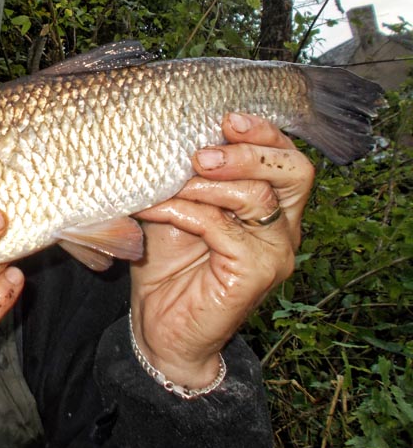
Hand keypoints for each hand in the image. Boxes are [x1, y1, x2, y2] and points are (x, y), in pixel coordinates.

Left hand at [130, 112, 314, 387]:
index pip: (287, 158)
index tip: (226, 118)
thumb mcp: (175, 209)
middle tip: (201, 154)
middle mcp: (284, 227)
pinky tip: (154, 210)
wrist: (162, 330)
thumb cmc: (168, 266)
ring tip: (168, 184)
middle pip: (293, 171)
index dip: (263, 133)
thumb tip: (163, 133)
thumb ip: (185, 178)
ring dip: (204, 184)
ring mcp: (275, 252)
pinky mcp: (256, 273)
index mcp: (273, 205)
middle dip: (247, 152)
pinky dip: (184, 211)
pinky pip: (222, 228)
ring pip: (257, 196)